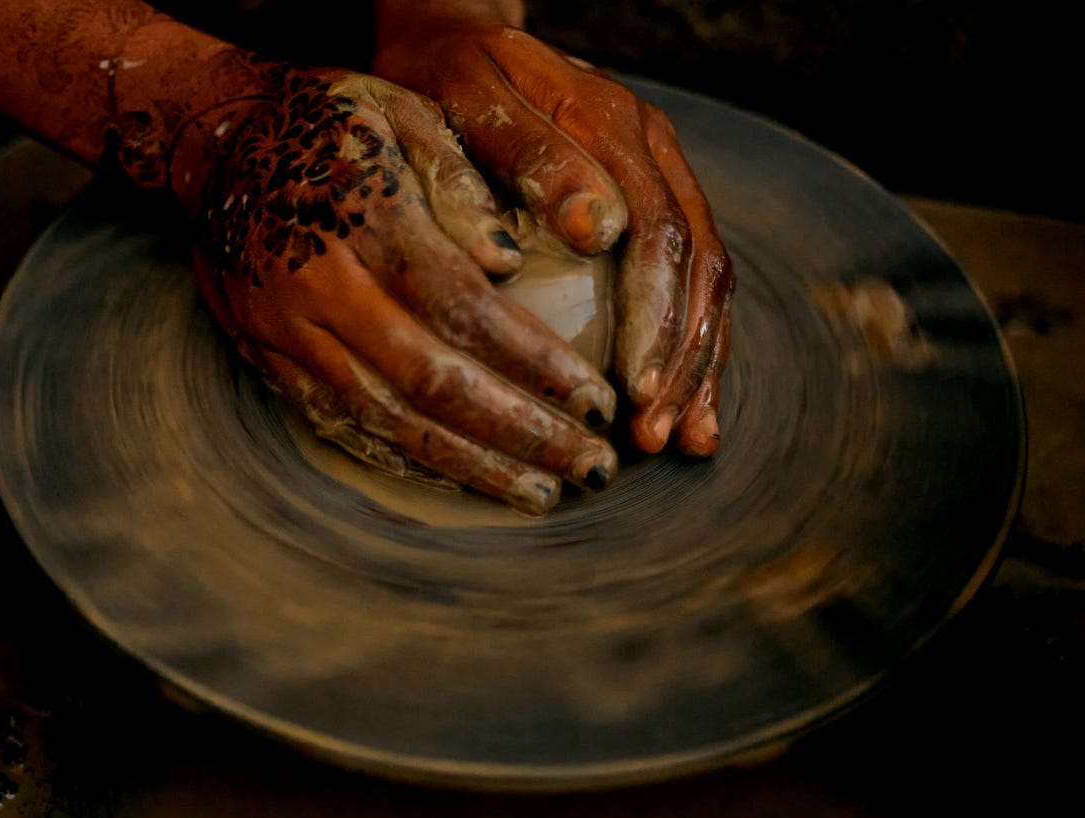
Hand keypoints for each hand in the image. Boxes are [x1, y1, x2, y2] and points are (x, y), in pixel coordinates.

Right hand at [168, 63, 619, 513]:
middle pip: (435, 384)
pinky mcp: (270, 362)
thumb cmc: (329, 122)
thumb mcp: (402, 112)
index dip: (538, 366)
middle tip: (590, 468)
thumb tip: (509, 262)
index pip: (467, 311)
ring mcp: (290, 336)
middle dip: (521, 434)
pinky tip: (465, 480)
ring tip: (541, 493)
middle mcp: (325, 290)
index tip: (598, 402)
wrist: (211, 143)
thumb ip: (459, 181)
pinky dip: (409, 461)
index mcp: (369, 221)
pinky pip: (345, 428)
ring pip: (390, 421)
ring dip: (473, 467)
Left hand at [374, 20, 733, 456]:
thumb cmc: (447, 80)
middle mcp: (653, 153)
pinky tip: (685, 408)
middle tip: (657, 436)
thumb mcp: (473, 101)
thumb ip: (533, 157)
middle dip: (682, 361)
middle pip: (699, 268)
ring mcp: (659, 177)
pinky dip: (691, 347)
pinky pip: (690, 281)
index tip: (635, 394)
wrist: (453, 41)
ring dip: (698, 365)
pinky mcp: (650, 203)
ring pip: (707, 280)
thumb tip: (601, 229)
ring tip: (686, 440)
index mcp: (617, 128)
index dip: (655, 323)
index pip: (661, 237)